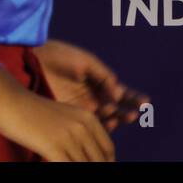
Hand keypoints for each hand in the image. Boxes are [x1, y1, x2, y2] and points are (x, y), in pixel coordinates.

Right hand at [0, 72, 114, 161]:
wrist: (10, 100)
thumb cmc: (33, 113)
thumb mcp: (64, 118)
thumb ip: (79, 132)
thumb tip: (85, 154)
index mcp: (89, 118)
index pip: (108, 149)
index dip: (106, 162)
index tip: (99, 167)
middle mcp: (83, 126)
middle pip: (100, 160)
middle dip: (97, 168)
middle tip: (86, 174)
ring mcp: (69, 136)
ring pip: (85, 165)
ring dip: (81, 169)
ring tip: (66, 163)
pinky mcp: (54, 146)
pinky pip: (68, 167)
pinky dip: (66, 170)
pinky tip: (52, 164)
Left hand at [33, 40, 147, 130]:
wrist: (36, 60)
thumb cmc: (62, 57)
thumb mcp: (87, 62)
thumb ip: (104, 76)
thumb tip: (118, 93)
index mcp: (100, 83)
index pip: (122, 94)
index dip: (134, 99)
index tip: (145, 102)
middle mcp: (94, 98)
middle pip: (117, 109)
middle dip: (127, 112)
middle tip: (134, 114)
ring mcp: (82, 108)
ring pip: (105, 119)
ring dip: (116, 120)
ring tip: (122, 118)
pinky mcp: (70, 115)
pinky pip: (88, 124)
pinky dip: (100, 126)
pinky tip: (108, 123)